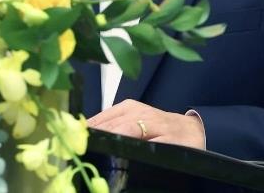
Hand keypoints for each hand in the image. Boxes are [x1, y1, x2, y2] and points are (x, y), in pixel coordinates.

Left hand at [87, 99, 206, 149]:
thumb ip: (111, 127)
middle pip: (112, 125)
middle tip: (81, 148)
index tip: (72, 141)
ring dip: (113, 140)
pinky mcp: (170, 138)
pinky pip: (151, 145)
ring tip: (99, 150)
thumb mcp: (133, 121)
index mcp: (128, 107)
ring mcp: (156, 125)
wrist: (191, 129)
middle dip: (98, 137)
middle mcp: (141, 113)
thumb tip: (83, 135)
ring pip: (129, 131)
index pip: (101, 119)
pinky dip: (139, 149)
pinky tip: (128, 155)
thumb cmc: (157, 127)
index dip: (87, 131)